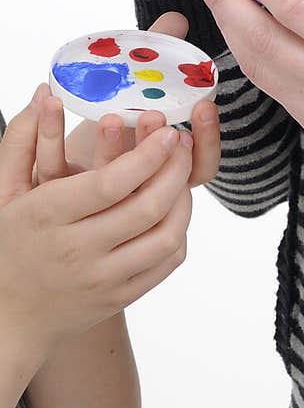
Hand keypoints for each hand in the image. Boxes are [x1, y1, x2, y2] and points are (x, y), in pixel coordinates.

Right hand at [0, 94, 194, 358]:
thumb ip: (23, 139)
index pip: (110, 184)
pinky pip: (164, 264)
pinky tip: (175, 208)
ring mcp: (101, 279)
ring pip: (163, 237)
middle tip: (183, 142)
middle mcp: (77, 250)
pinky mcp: (119, 297)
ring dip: (183, 200)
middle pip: (145, 208)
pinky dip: (179, 232)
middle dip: (175, 169)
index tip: (167, 131)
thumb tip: (44, 91)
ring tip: (182, 172)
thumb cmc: (10, 241)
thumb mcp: (6, 189)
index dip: (146, 155)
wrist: (9, 315)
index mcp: (49, 216)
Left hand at [60, 13, 220, 187]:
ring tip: (108, 116)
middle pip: (157, 180)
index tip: (203, 106)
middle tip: (152, 115)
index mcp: (168, 168)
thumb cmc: (114, 120)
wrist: (59, 159)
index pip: (200, 165)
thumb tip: (178, 19)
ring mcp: (99, 195)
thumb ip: (159, 57)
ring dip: (109, 147)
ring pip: (107, 181)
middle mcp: (138, 187)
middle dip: (155, 145)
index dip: (206, 138)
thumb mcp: (140, 90)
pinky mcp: (59, 191)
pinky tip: (50, 100)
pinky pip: (53, 167)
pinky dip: (50, 132)